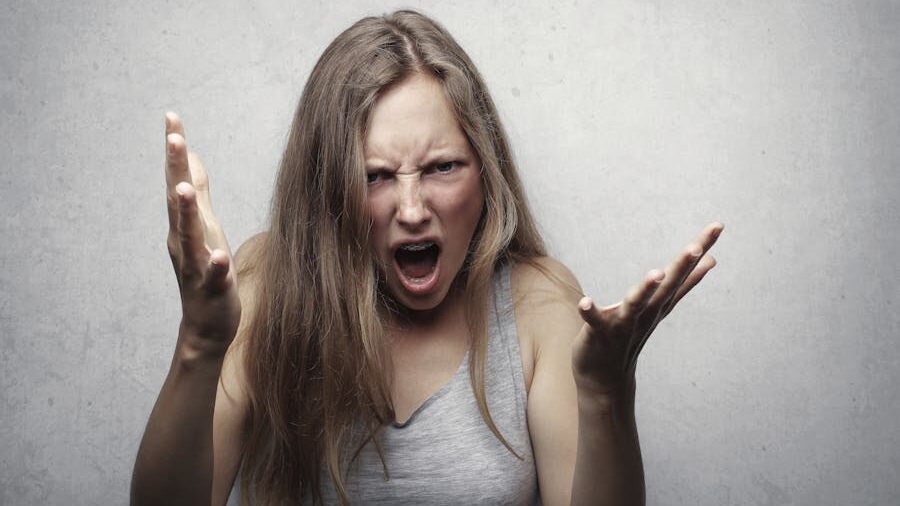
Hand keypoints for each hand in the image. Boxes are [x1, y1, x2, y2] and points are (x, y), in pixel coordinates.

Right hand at [164, 112, 240, 348]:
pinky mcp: (211, 288)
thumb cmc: (208, 272)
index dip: (175, 150)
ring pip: (189, 236)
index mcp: (185, 224)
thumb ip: (198, 192)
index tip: (171, 117)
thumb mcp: (204, 226)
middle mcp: (184, 240)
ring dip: (185, 212)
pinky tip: (219, 255)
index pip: (178, 180)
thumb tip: (192, 155)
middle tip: (173, 137)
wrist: (206, 325)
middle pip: (178, 199)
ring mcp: (196, 264)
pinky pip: (212, 276)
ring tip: (183, 188)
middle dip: (175, 168)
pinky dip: (214, 264)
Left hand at [571, 222, 723, 394]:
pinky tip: (585, 302)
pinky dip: (591, 313)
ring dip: (645, 289)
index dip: (701, 250)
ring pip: (636, 305)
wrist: (605, 378)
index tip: (718, 226)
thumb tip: (711, 262)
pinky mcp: (600, 334)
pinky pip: (596, 322)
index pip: (684, 273)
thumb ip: (683, 284)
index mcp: (659, 302)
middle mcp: (646, 313)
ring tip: (656, 273)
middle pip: (667, 286)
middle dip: (681, 266)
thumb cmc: (631, 334)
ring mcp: (624, 324)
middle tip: (696, 246)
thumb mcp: (660, 306)